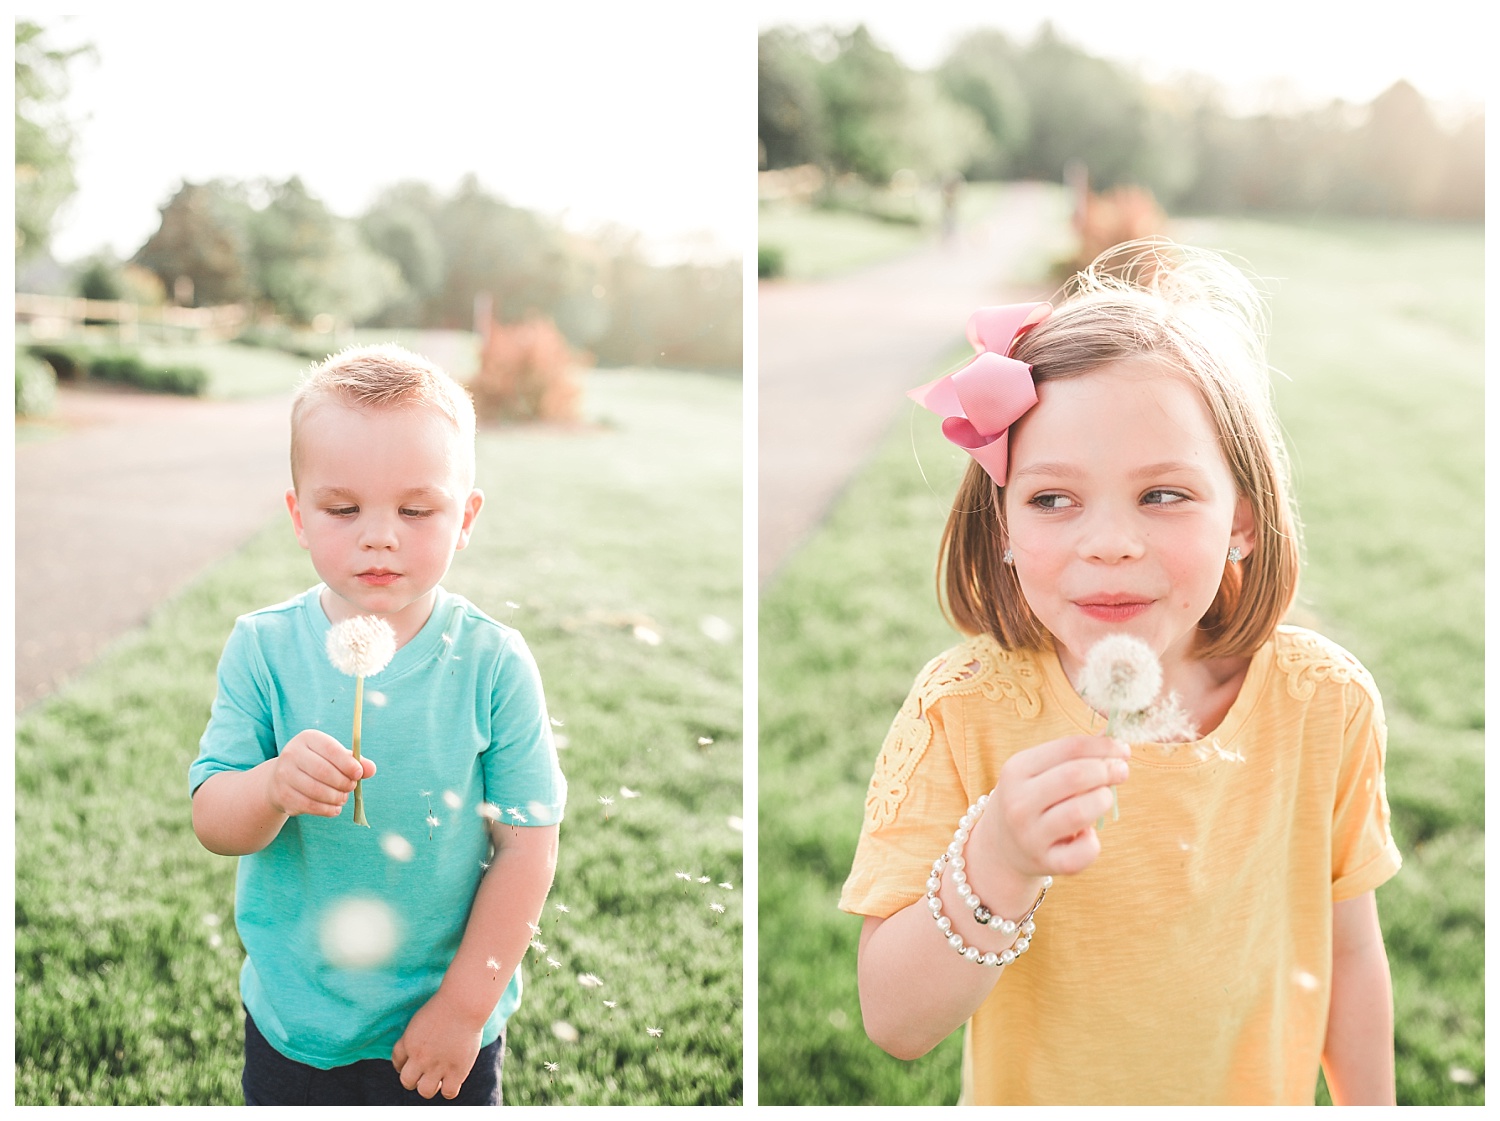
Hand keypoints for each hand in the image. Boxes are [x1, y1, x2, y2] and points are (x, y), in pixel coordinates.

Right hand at [265, 729, 375, 818]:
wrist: (281, 779)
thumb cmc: (316, 765)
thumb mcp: (334, 758)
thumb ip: (354, 762)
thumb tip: (371, 769)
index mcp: (308, 738)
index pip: (330, 749)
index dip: (347, 763)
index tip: (359, 774)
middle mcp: (292, 753)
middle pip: (323, 771)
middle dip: (343, 782)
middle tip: (351, 787)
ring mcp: (284, 774)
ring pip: (316, 790)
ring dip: (335, 797)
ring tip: (343, 798)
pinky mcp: (282, 794)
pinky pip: (309, 805)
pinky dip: (326, 809)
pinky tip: (335, 808)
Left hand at [392, 993, 483, 1099]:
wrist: (463, 1004)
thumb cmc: (447, 1003)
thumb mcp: (423, 1017)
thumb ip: (417, 1035)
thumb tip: (420, 1048)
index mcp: (409, 1042)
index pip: (397, 1061)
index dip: (404, 1064)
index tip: (413, 1061)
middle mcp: (419, 1058)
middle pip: (407, 1081)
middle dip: (413, 1079)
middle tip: (425, 1072)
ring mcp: (437, 1066)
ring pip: (425, 1091)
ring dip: (430, 1086)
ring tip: (439, 1079)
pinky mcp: (456, 1071)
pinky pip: (448, 1092)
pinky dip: (450, 1089)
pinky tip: (454, 1079)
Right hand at [985, 734, 1129, 878]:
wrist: (1001, 846)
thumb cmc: (1031, 799)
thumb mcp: (1039, 771)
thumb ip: (1073, 754)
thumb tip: (1114, 736)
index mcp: (1017, 769)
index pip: (1070, 748)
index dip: (1104, 747)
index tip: (1122, 750)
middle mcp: (1019, 802)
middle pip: (1075, 776)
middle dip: (1108, 771)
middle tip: (1121, 772)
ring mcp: (1030, 835)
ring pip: (1080, 812)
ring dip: (1103, 801)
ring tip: (1104, 799)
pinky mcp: (1046, 862)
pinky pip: (1084, 851)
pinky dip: (1094, 842)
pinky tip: (1086, 835)